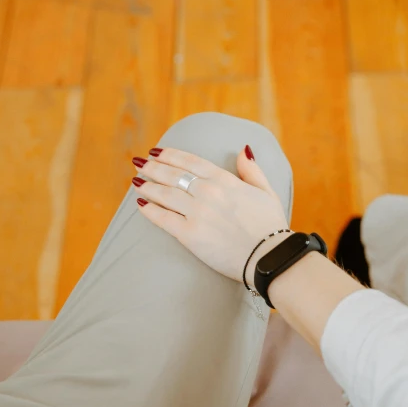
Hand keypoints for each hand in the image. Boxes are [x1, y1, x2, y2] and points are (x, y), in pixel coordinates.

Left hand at [132, 145, 288, 282]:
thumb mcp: (266, 191)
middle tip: (140, 163)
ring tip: (136, 181)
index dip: (171, 155)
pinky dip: (150, 210)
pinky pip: (163, 219)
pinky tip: (140, 204)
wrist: (269, 256)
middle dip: (154, 167)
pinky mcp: (189, 235)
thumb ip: (251, 170)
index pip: (190, 162)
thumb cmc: (271, 226)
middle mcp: (208, 192)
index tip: (157, 151)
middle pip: (173, 175)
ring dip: (148, 186)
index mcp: (225, 180)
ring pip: (164, 194)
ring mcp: (197, 213)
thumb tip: (243, 150)